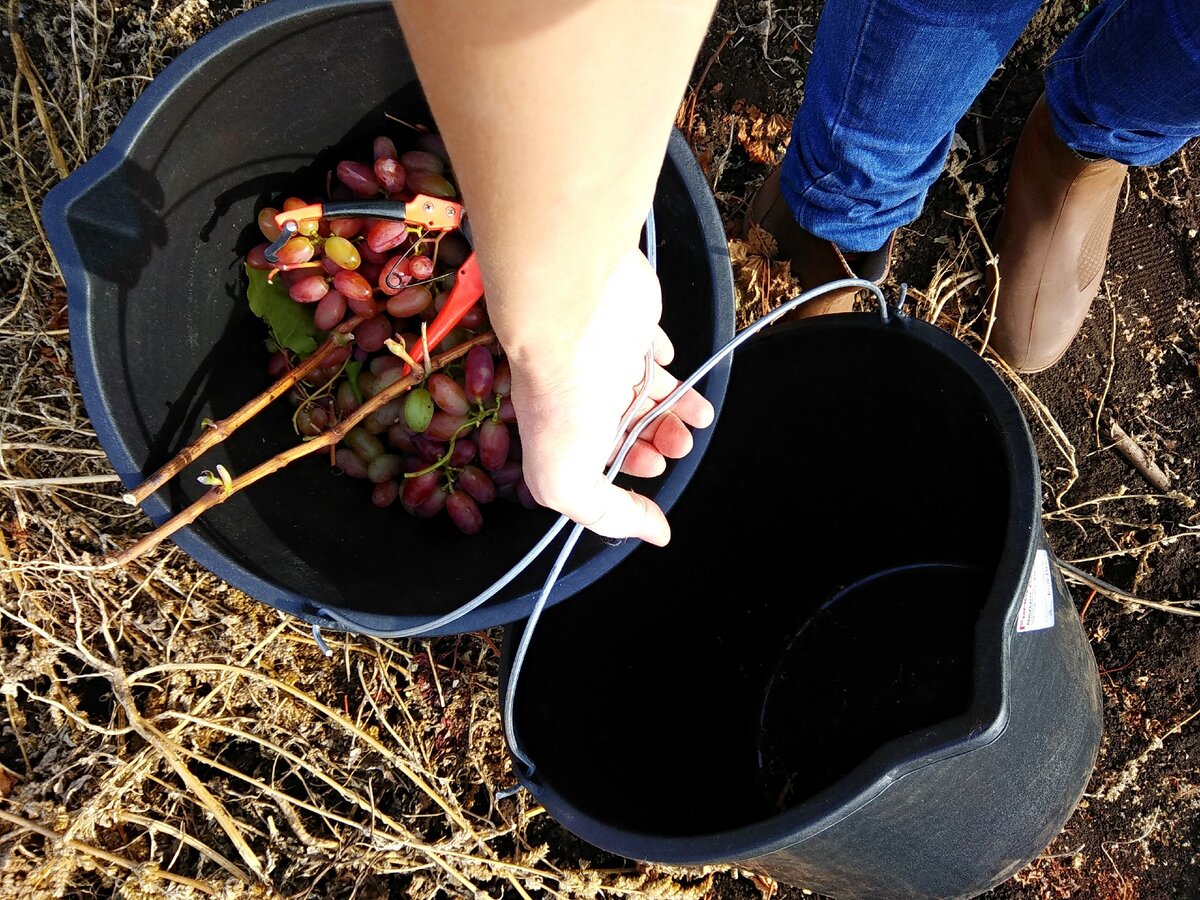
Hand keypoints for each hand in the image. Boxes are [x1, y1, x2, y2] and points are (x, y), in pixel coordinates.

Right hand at [500, 248, 714, 545]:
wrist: (574, 315)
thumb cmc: (562, 397)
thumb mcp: (567, 482)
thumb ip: (609, 514)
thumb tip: (655, 534)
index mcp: (561, 435)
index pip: (598, 461)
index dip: (631, 470)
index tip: (656, 470)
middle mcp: (581, 398)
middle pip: (627, 428)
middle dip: (659, 442)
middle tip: (680, 445)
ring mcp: (606, 361)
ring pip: (647, 393)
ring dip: (675, 410)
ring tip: (696, 419)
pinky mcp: (630, 328)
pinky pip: (654, 347)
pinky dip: (668, 364)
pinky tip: (675, 368)